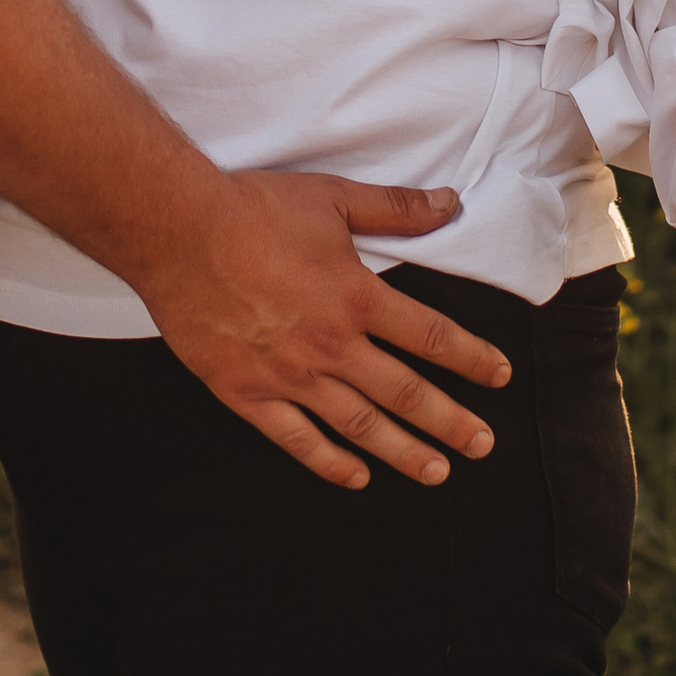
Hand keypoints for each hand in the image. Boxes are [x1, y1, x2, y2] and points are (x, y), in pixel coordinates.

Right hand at [139, 170, 511, 491]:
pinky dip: (330, 462)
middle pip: (405, 393)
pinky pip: (296, 439)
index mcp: (357, 297)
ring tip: (436, 471)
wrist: (176, 232)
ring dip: (402, 451)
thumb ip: (396, 208)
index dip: (472, 359)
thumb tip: (451, 203)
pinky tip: (357, 477)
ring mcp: (289, 374)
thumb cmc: (252, 209)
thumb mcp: (334, 197)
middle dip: (450, 422)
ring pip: (359, 425)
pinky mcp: (247, 392)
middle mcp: (331, 344)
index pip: (432, 337)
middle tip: (482, 444)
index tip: (499, 376)